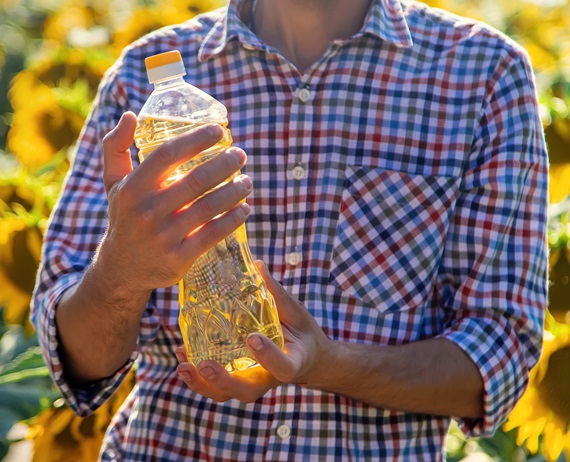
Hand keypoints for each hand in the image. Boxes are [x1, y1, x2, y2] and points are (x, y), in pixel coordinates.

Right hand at [96, 112, 252, 295]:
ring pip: (208, 207)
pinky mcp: (178, 258)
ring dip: (234, 191)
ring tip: (247, 182)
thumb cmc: (125, 217)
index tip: (219, 131)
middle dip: (225, 164)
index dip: (195, 140)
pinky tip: (244, 209)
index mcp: (133, 188)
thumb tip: (131, 116)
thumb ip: (115, 148)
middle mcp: (147, 211)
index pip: (167, 154)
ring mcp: (164, 236)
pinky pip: (212, 235)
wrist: (121, 268)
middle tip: (240, 155)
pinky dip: (232, 220)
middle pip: (195, 180)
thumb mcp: (113, 184)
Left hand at [176, 261, 334, 401]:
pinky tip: (182, 354)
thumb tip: (257, 265)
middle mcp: (268, 378)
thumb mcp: (295, 312)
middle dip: (222, 381)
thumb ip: (275, 293)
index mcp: (291, 363)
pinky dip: (196, 376)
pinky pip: (213, 385)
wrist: (305, 357)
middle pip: (245, 391)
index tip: (253, 338)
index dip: (268, 356)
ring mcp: (250, 382)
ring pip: (225, 394)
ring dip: (201, 384)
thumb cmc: (300, 332)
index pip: (282, 367)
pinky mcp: (235, 379)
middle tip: (205, 365)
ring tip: (184, 365)